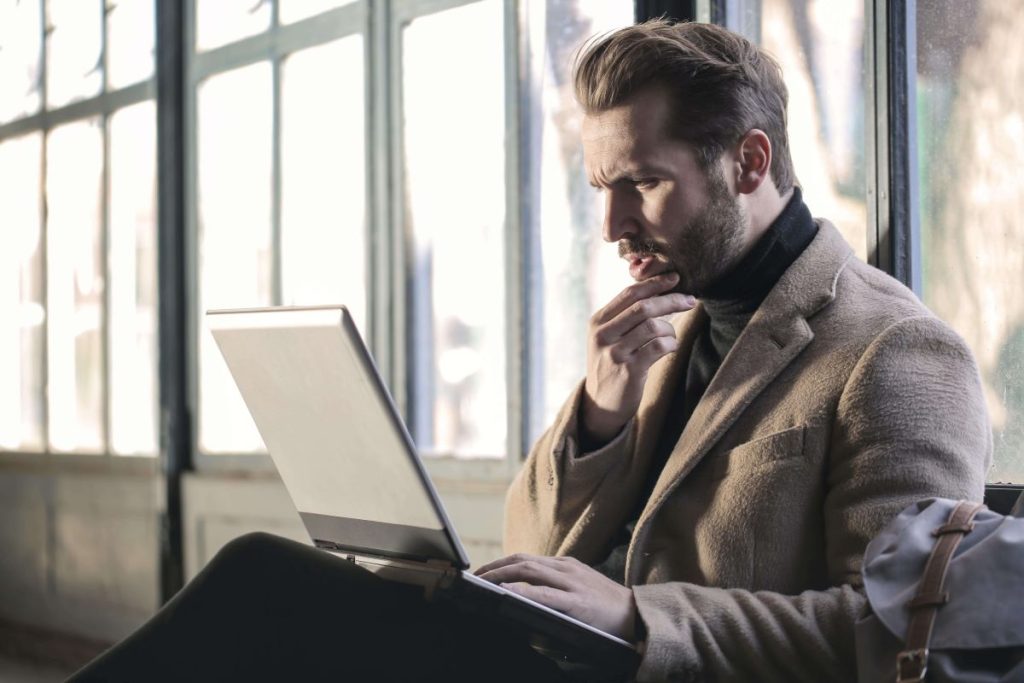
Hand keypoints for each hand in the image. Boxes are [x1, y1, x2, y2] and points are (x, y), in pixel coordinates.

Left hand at [474, 553, 638, 641]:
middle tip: (474, 579)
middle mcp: (566, 568)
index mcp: (566, 565)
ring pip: (529, 571)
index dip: (501, 562)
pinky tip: (507, 594)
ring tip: (481, 585)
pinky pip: (545, 594)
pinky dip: (523, 592)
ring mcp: (572, 583)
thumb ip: (556, 589)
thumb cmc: (608, 608)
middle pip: (522, 560)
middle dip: (494, 568)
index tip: (482, 571)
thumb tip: (525, 596)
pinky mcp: (578, 602)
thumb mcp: (580, 589)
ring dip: (500, 576)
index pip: (526, 558)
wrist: (640, 617)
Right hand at [580, 272, 694, 445]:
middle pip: (644, 307)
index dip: (655, 283)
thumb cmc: (611, 364)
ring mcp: (615, 353)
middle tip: (691, 300)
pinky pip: (659, 347)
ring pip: (653, 326)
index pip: (629, 294)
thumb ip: (625, 316)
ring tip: (671, 336)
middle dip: (671, 300)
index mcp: (598, 321)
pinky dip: (671, 344)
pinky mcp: (628, 370)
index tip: (675, 278)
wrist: (601, 403)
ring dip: (670, 329)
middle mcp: (603, 334)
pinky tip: (670, 348)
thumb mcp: (608, 338)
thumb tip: (658, 291)